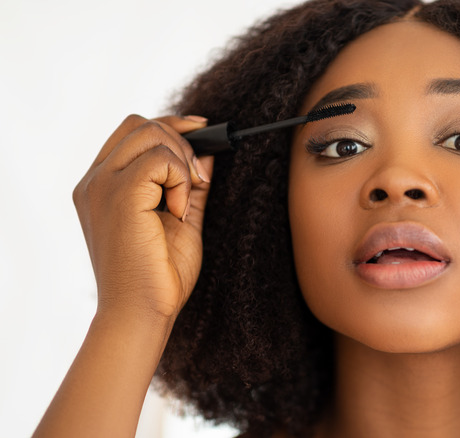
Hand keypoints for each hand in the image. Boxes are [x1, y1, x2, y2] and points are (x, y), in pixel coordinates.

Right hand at [73, 114, 212, 320]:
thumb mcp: (181, 217)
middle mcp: (95, 181)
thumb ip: (190, 184)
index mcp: (103, 185)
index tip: (204, 131)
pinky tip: (178, 211)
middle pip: (141, 124)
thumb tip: (208, 151)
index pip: (133, 131)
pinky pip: (159, 158)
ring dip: (182, 161)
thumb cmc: (159, 274)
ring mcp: (102, 185)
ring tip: (185, 201)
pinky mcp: (119, 194)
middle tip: (197, 180)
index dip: (171, 126)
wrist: (142, 312)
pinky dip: (180, 179)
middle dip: (180, 141)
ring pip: (150, 133)